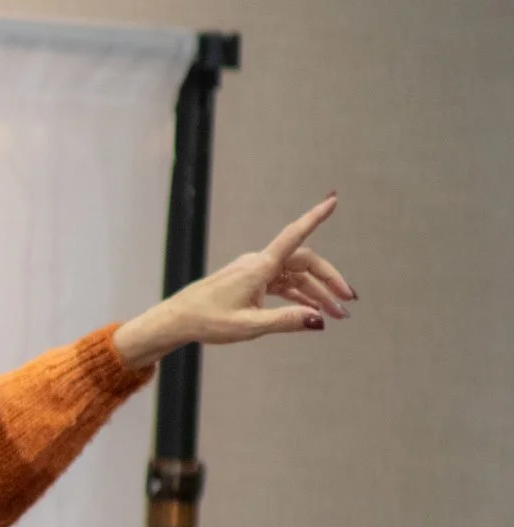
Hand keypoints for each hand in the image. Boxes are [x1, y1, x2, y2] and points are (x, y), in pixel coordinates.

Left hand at [113, 194, 356, 368]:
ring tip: (336, 315)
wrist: (178, 320)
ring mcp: (255, 272)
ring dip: (317, 294)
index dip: (315, 217)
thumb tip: (319, 320)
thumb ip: (286, 321)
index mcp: (259, 267)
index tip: (333, 201)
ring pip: (296, 276)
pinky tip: (314, 311)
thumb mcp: (249, 326)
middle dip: (329, 280)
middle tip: (348, 304)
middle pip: (305, 262)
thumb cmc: (208, 321)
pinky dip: (300, 296)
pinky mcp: (251, 283)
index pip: (293, 236)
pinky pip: (283, 284)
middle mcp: (259, 264)